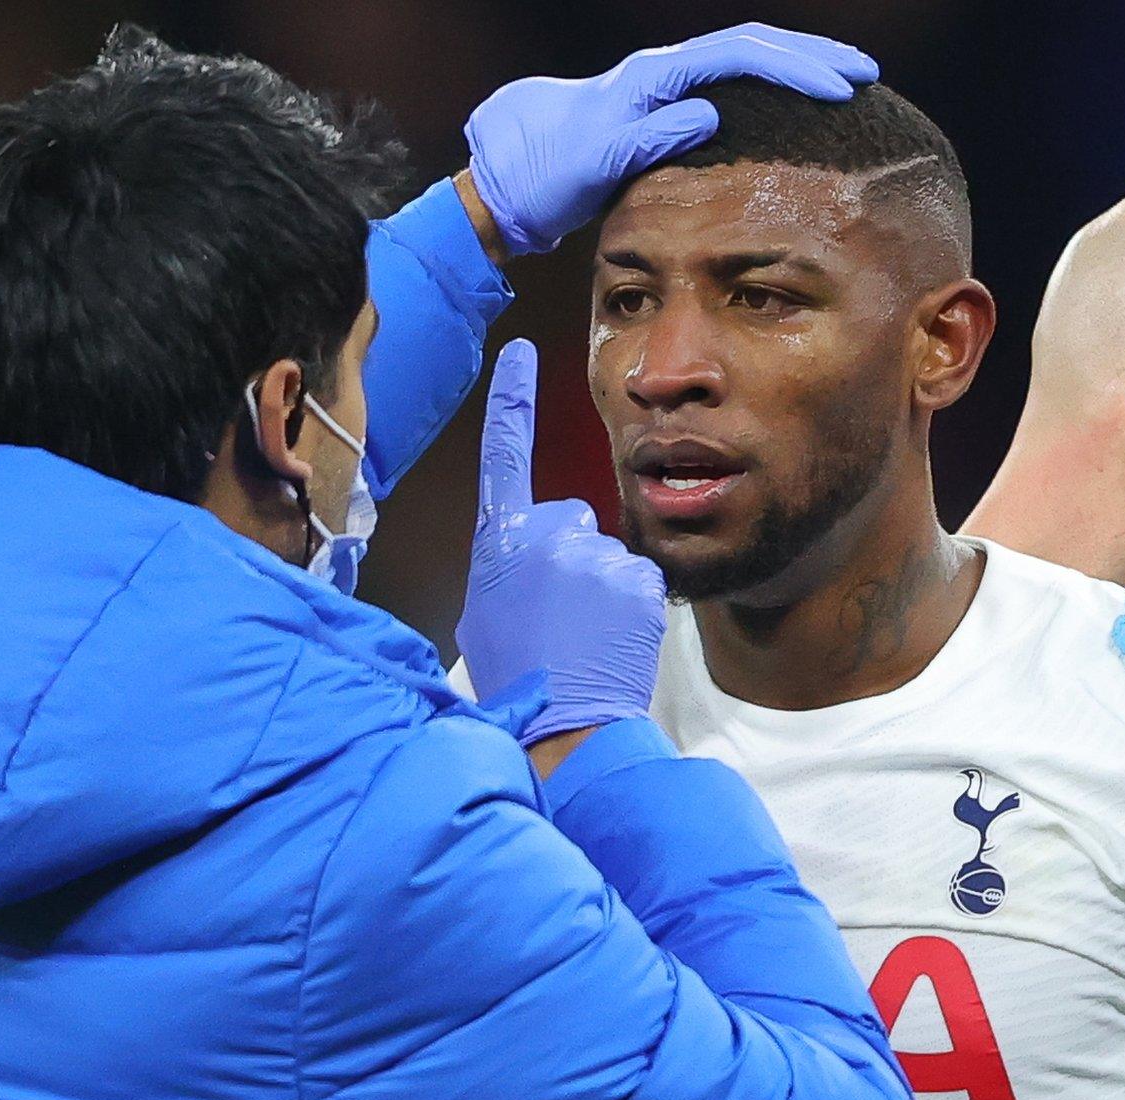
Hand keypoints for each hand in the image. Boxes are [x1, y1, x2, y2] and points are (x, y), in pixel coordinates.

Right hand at [456, 339, 667, 746]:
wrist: (562, 723)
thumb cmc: (516, 675)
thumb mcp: (485, 611)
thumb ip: (510, 564)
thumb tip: (532, 554)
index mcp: (499, 540)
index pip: (504, 453)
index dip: (512, 400)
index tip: (521, 351)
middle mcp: (547, 533)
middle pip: (571, 522)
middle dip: (570, 557)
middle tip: (559, 615)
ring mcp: (595, 554)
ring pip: (607, 557)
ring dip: (602, 589)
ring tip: (584, 638)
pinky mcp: (639, 576)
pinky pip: (638, 580)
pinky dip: (631, 608)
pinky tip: (611, 642)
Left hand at [464, 23, 878, 254]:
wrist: (508, 184)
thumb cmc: (547, 176)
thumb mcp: (596, 161)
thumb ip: (650, 136)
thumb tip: (711, 112)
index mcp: (652, 77)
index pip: (738, 55)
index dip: (793, 68)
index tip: (840, 89)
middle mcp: (662, 72)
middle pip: (752, 46)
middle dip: (811, 58)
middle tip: (865, 77)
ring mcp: (665, 90)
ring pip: (745, 62)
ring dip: (797, 69)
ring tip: (848, 84)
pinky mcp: (666, 112)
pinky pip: (731, 88)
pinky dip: (772, 92)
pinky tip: (797, 111)